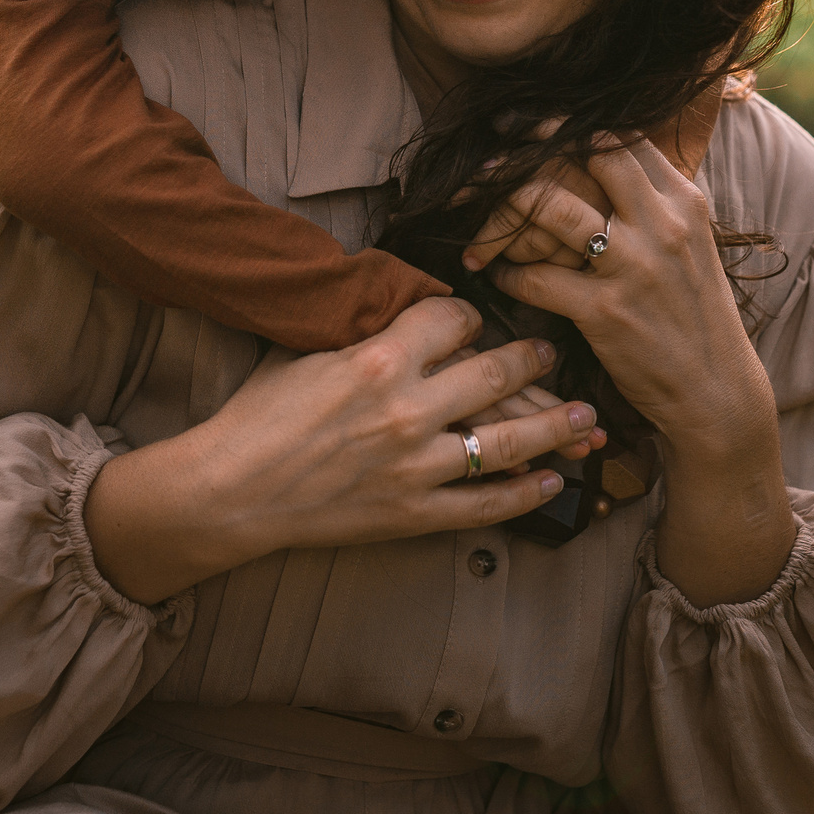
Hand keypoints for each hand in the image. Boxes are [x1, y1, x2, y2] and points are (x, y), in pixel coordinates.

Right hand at [84, 298, 599, 603]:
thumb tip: (401, 301)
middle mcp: (408, 409)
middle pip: (498, 372)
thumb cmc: (258, 414)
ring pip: (510, 440)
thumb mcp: (305, 348)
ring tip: (584, 415)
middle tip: (552, 351)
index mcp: (379, 357)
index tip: (476, 318)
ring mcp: (417, 466)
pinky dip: (526, 493)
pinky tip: (552, 481)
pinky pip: (487, 504)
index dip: (470, 313)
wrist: (229, 491)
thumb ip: (362, 327)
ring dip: (555, 425)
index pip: (455, 318)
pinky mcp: (414, 512)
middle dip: (533, 357)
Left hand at [485, 137, 763, 442]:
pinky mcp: (606, 313)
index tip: (528, 122)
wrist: (717, 391)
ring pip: (550, 208)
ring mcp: (634, 267)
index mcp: (683, 201)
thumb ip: (654, 203)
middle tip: (488, 154)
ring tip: (474, 216)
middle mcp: (662, 224)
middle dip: (529, 146)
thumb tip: (605, 162)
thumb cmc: (697, 316)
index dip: (568, 123)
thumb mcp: (692, 245)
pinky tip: (497, 275)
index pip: (621, 136)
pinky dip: (506, 273)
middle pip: (585, 154)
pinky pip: (535, 278)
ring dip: (502, 209)